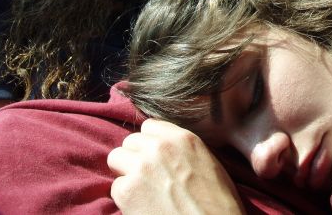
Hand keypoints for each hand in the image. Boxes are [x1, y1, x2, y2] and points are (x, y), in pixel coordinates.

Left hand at [107, 119, 244, 213]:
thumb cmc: (217, 204)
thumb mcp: (207, 163)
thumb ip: (182, 149)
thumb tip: (164, 147)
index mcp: (182, 138)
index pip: (149, 126)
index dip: (149, 143)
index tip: (154, 156)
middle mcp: (159, 148)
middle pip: (130, 141)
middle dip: (135, 157)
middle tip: (147, 177)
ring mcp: (141, 168)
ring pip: (115, 157)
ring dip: (125, 172)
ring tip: (141, 189)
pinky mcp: (127, 191)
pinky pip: (115, 186)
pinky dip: (125, 197)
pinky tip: (142, 206)